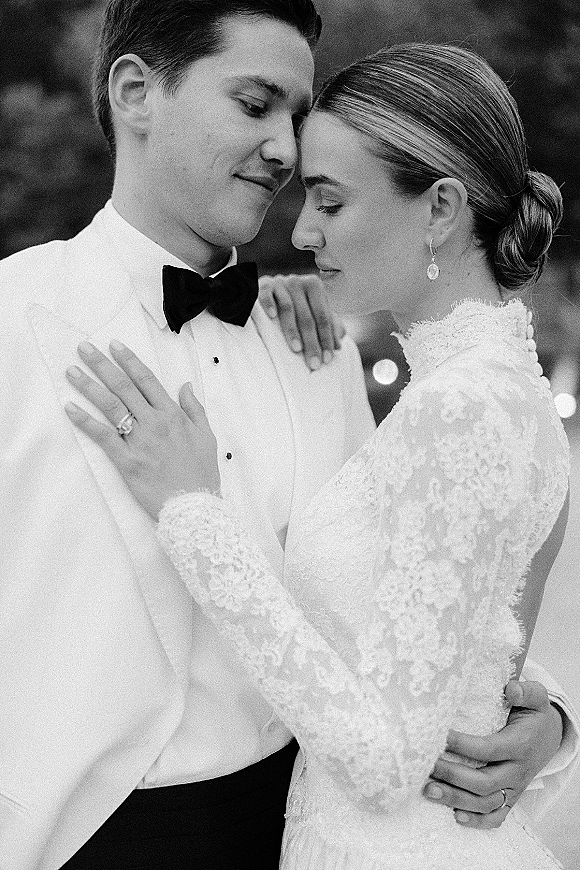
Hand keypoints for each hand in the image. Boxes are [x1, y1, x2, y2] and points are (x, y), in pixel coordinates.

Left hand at [64, 340, 219, 518]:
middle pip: (124, 387)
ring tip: (72, 372)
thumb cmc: (202, 473)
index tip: (114, 345)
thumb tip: (184, 385)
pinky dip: (85, 421)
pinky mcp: (126, 461)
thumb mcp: (206, 436)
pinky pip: (103, 437)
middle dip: (102, 365)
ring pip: (111, 406)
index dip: (129, 360)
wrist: (194, 507)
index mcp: (173, 415)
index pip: (147, 380)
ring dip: (89, 386)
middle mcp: (154, 423)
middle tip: (84, 348)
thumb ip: (195, 408)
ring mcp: (139, 441)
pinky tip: (70, 408)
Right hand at [259, 273, 345, 370]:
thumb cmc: (297, 306)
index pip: (323, 317)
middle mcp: (298, 282)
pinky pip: (266, 294)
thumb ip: (330, 327)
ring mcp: (280, 282)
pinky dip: (269, 304)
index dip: (326, 339)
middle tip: (313, 363)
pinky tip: (272, 316)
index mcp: (314, 286)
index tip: (327, 360)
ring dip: (292, 330)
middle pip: (307, 317)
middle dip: (311, 342)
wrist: (271, 290)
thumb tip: (338, 347)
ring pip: (288, 308)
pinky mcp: (263, 285)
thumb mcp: (315, 313)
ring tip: (297, 349)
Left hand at [423, 679, 562, 828]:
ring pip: (486, 803)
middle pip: (484, 782)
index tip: (439, 736)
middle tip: (426, 765)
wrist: (550, 737)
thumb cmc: (534, 715)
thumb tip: (510, 689)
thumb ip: (526, 691)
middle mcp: (517, 771)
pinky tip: (455, 816)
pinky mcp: (511, 799)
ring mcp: (514, 788)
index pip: (488, 749)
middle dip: (452, 775)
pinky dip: (477, 821)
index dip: (462, 745)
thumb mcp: (536, 698)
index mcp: (520, 745)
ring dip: (456, 799)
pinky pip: (497, 817)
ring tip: (428, 790)